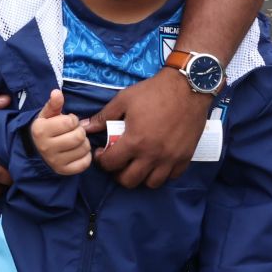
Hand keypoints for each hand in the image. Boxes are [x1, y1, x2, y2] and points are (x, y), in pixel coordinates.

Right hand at [29, 90, 90, 175]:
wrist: (36, 150)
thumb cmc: (45, 129)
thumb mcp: (46, 115)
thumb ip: (53, 104)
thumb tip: (57, 92)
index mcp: (40, 130)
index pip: (70, 122)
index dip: (72, 119)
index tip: (67, 122)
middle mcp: (46, 147)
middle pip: (79, 136)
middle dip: (79, 131)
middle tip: (73, 132)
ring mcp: (55, 161)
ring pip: (84, 148)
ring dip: (84, 143)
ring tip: (75, 141)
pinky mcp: (63, 171)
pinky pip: (85, 163)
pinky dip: (85, 156)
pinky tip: (78, 151)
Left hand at [85, 68, 205, 187]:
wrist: (187, 89)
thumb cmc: (152, 92)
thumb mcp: (123, 100)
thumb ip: (103, 117)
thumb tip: (85, 127)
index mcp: (135, 141)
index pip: (111, 164)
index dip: (102, 161)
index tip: (102, 154)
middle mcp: (152, 155)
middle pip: (130, 181)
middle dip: (118, 174)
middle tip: (117, 162)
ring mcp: (170, 159)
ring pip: (151, 183)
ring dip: (140, 176)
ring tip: (136, 163)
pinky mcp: (185, 158)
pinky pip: (172, 177)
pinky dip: (161, 173)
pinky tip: (155, 162)